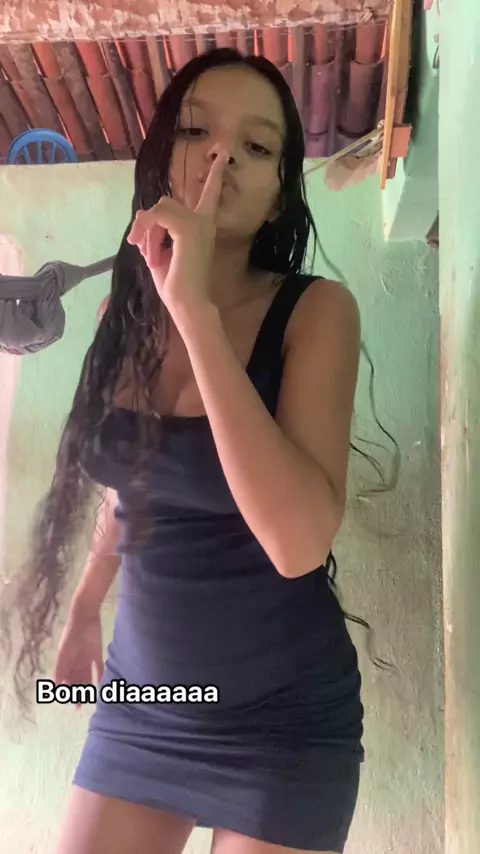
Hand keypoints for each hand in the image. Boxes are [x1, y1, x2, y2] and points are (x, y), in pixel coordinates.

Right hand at [54, 606, 103, 709]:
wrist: (85, 617)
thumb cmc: (71, 635)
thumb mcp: (64, 653)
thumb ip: (61, 669)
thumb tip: (56, 686)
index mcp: (67, 662)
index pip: (66, 680)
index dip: (68, 691)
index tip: (70, 703)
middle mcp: (76, 661)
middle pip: (77, 680)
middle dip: (78, 692)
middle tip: (80, 706)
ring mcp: (87, 658)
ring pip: (87, 675)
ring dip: (88, 686)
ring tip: (90, 698)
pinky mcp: (98, 652)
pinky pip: (99, 667)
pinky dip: (100, 675)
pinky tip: (101, 684)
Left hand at [127, 150, 228, 321]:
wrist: (188, 305)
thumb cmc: (177, 287)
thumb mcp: (160, 253)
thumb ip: (154, 232)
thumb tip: (143, 215)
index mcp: (202, 227)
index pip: (210, 195)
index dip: (214, 174)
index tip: (222, 154)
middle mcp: (204, 222)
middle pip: (166, 203)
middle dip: (148, 223)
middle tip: (142, 248)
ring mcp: (198, 223)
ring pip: (160, 208)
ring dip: (146, 230)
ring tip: (148, 255)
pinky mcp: (188, 228)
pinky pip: (158, 215)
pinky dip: (147, 232)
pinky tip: (149, 252)